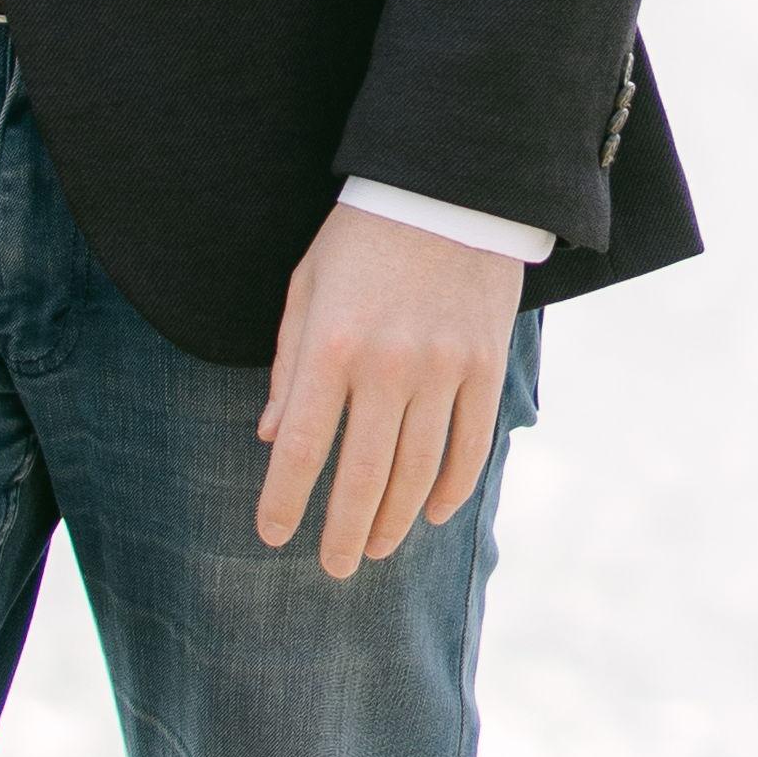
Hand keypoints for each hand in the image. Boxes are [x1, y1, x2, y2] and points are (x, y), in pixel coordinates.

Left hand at [254, 203, 525, 579]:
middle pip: (362, 477)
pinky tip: (429, 514)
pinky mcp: (485, 368)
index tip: (272, 536)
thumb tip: (273, 438)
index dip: (284, 500)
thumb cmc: (361, 237)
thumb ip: (290, 366)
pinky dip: (450, 489)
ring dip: (393, 520)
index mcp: (332, 344)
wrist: (450, 188)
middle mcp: (388, 366)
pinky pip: (469, 447)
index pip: (302, 447)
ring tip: (375, 548)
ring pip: (417, 472)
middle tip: (333, 568)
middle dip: (343, 532)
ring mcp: (443, 370)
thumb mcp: (306, 288)